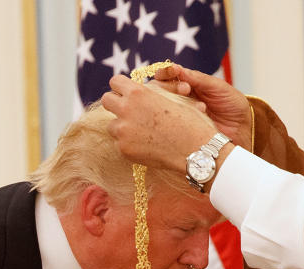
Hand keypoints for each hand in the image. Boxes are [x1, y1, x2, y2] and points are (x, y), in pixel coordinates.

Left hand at [102, 75, 217, 170]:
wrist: (197, 151)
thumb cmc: (190, 122)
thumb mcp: (172, 98)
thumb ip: (152, 92)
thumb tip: (140, 90)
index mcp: (138, 93)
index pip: (115, 82)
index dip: (122, 88)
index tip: (128, 94)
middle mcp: (126, 110)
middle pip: (106, 101)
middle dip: (116, 104)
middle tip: (128, 112)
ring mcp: (123, 131)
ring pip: (112, 125)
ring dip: (122, 127)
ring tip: (141, 133)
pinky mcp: (124, 149)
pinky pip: (120, 144)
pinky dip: (130, 144)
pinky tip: (147, 146)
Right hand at [152, 63, 252, 149]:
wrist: (243, 129)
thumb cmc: (233, 105)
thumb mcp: (218, 87)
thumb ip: (198, 78)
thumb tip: (177, 68)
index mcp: (188, 84)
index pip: (168, 75)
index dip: (166, 71)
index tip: (173, 70)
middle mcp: (180, 98)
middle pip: (160, 90)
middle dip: (171, 87)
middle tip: (186, 89)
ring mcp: (179, 114)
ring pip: (165, 106)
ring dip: (179, 103)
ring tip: (201, 107)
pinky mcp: (181, 130)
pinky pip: (173, 123)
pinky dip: (185, 119)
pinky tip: (202, 118)